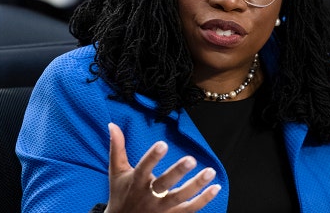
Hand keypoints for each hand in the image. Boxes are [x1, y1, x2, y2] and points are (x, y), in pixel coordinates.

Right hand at [106, 123, 220, 212]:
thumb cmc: (121, 193)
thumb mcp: (117, 172)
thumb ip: (117, 148)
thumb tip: (112, 125)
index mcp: (136, 182)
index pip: (143, 168)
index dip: (152, 157)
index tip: (163, 143)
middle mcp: (149, 195)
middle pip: (164, 184)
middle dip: (177, 172)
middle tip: (191, 159)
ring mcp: (161, 208)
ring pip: (180, 197)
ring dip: (196, 185)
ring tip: (211, 171)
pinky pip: (190, 209)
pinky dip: (204, 199)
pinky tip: (216, 187)